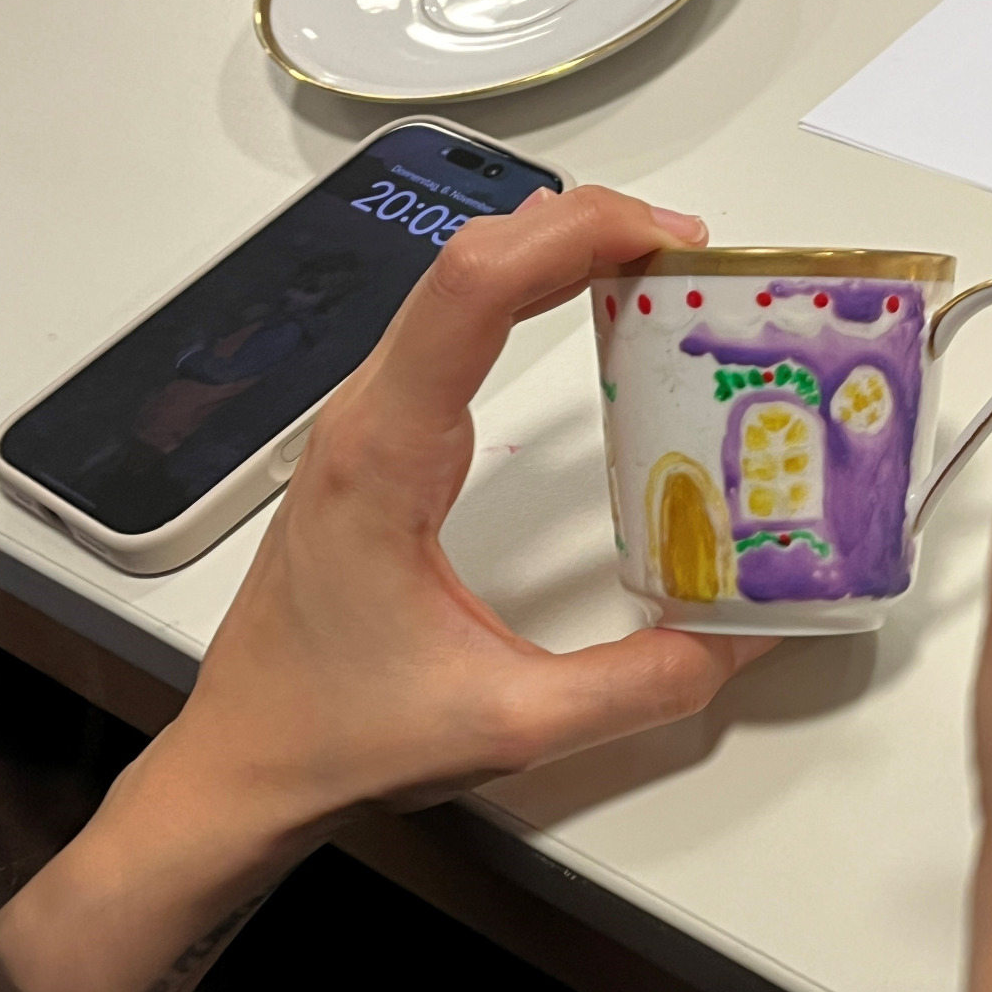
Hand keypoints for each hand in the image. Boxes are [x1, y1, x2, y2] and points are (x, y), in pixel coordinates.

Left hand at [0, 185, 771, 991]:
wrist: (244, 763)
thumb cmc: (343, 735)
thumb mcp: (511, 724)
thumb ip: (641, 684)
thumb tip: (747, 636)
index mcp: (384, 456)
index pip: (473, 291)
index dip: (575, 237)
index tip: (672, 239)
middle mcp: (366, 417)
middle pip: (469, 262)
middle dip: (582, 228)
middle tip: (690, 252)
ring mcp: (366, 424)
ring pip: (456, 287)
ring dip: (553, 254)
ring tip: (656, 269)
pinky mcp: (377, 445)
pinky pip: (452, 334)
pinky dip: (525, 299)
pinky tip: (586, 316)